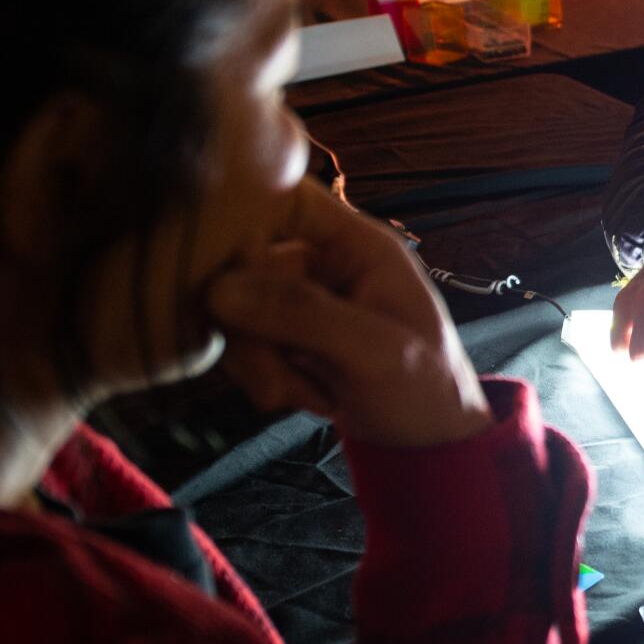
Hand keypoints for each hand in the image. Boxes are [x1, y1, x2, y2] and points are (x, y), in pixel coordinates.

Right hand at [206, 179, 492, 447]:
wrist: (429, 445)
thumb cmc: (425, 389)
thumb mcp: (375, 352)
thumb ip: (305, 315)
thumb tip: (220, 288)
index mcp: (358, 246)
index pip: (286, 198)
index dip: (242, 219)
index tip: (215, 268)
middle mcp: (323, 263)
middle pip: (242, 264)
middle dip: (249, 327)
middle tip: (278, 378)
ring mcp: (300, 300)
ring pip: (233, 310)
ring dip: (258, 362)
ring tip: (305, 395)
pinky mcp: (284, 337)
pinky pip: (241, 343)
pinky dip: (264, 378)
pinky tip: (307, 398)